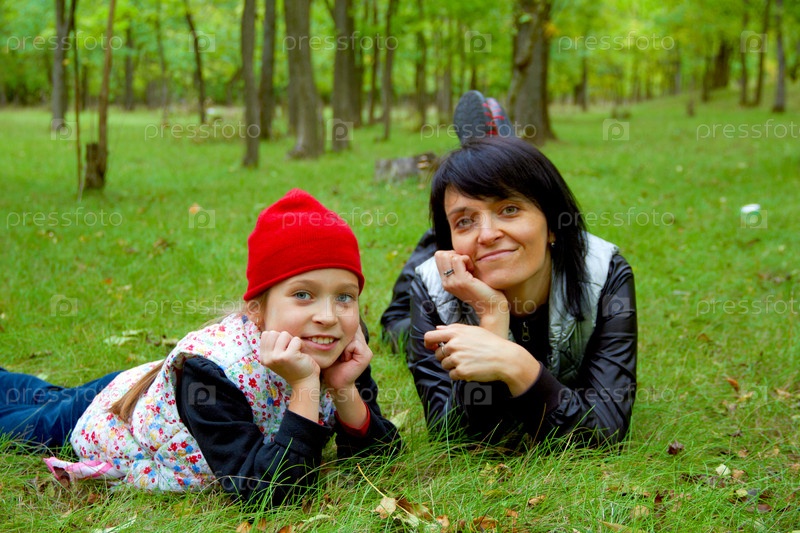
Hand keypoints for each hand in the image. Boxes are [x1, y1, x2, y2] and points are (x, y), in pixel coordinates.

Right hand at [259, 330, 319, 387]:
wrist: (304, 382)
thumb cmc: (294, 366)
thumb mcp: (277, 357)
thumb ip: (272, 346)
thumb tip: (272, 331)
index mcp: (263, 357)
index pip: (266, 334)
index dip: (277, 338)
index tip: (284, 348)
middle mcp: (267, 358)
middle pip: (274, 332)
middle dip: (285, 338)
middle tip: (291, 349)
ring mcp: (276, 357)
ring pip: (284, 334)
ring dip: (293, 341)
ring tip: (296, 352)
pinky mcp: (288, 356)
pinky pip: (296, 339)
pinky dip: (301, 344)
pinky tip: (301, 354)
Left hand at [322, 326, 371, 391]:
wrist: (335, 382)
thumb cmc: (329, 365)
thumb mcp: (330, 346)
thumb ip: (334, 333)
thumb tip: (328, 321)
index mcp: (354, 337)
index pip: (346, 324)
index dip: (337, 332)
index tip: (334, 348)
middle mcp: (362, 340)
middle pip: (349, 328)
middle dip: (340, 339)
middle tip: (338, 354)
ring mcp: (366, 348)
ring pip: (351, 335)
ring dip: (342, 346)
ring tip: (341, 357)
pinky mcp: (367, 354)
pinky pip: (354, 344)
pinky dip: (346, 351)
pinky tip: (345, 360)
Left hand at [424, 323, 539, 396]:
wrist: (505, 358)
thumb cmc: (490, 343)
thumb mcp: (472, 330)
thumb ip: (453, 328)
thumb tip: (437, 328)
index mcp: (455, 333)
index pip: (430, 336)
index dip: (428, 343)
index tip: (431, 347)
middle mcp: (454, 345)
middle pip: (438, 354)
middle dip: (446, 357)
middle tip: (462, 357)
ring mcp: (457, 358)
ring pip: (445, 365)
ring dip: (454, 366)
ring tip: (469, 362)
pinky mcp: (462, 371)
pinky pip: (452, 375)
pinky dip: (460, 375)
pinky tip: (471, 369)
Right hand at [435, 250, 509, 335]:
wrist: (491, 307)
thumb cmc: (483, 290)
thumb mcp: (466, 277)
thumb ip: (459, 268)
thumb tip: (456, 252)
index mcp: (446, 281)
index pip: (439, 256)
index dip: (451, 254)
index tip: (463, 264)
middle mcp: (446, 282)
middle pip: (440, 254)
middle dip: (455, 254)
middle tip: (467, 265)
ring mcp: (452, 282)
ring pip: (448, 256)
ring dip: (462, 257)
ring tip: (470, 268)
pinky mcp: (461, 281)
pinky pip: (459, 259)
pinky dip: (467, 259)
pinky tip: (473, 270)